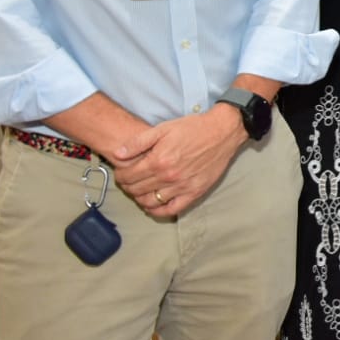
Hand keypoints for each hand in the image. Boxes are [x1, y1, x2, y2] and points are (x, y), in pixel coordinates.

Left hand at [112, 106, 248, 217]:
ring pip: (150, 202)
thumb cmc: (193, 128)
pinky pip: (171, 210)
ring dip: (139, 198)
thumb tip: (117, 154)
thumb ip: (138, 142)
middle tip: (129, 181)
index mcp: (158, 160)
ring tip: (140, 191)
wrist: (222, 132)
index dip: (120, 175)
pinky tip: (153, 205)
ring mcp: (182, 187)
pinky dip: (158, 211)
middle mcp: (168, 177)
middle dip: (127, 186)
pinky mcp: (194, 193)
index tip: (121, 172)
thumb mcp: (163, 128)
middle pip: (136, 190)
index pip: (128, 176)